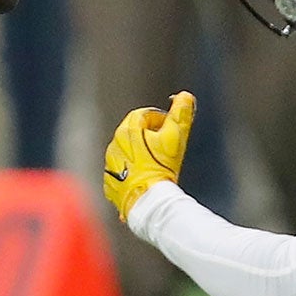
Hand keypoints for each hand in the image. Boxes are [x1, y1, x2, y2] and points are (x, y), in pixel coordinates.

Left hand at [104, 91, 195, 222]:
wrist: (148, 200)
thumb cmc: (162, 167)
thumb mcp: (175, 137)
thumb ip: (180, 114)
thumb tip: (185, 95)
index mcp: (126, 131)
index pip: (143, 115)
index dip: (158, 119)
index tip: (169, 128)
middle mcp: (113, 146)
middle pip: (132, 135)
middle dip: (148, 137)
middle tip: (164, 147)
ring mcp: (109, 166)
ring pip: (126, 155)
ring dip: (139, 156)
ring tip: (156, 165)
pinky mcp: (110, 184)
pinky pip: (121, 175)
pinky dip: (130, 175)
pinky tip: (144, 180)